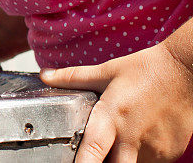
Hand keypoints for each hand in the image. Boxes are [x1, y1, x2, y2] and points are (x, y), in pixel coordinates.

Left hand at [40, 43, 192, 161]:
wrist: (186, 72)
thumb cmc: (145, 70)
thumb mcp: (106, 72)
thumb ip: (72, 78)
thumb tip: (44, 76)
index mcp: (111, 116)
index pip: (92, 150)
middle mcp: (131, 137)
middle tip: (92, 155)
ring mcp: (153, 148)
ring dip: (119, 159)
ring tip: (117, 140)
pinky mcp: (169, 153)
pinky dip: (138, 156)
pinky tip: (136, 138)